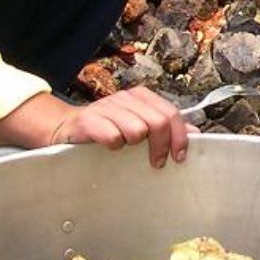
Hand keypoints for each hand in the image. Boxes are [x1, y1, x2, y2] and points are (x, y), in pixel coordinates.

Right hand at [58, 87, 191, 163]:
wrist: (66, 128)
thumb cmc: (106, 129)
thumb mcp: (139, 125)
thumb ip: (165, 127)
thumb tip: (193, 132)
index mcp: (141, 97)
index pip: (171, 113)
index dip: (179, 137)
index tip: (179, 156)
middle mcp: (125, 98)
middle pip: (158, 122)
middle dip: (160, 146)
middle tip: (156, 162)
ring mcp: (106, 107)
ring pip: (137, 130)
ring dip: (132, 145)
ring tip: (124, 147)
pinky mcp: (88, 120)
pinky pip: (113, 137)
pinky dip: (113, 146)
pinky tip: (107, 147)